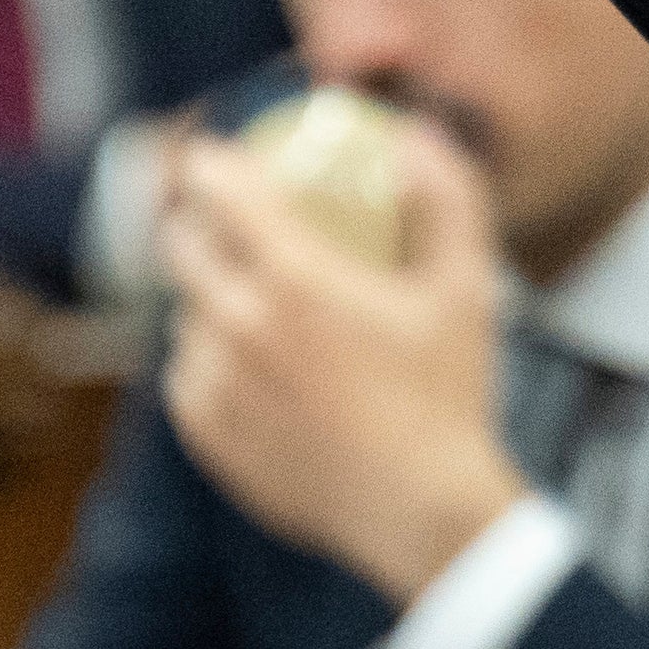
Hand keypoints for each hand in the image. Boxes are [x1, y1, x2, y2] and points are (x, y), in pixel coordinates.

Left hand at [158, 118, 525, 604]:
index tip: (221, 154)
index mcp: (295, 279)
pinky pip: (186, 373)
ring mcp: (215, 385)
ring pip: (185, 313)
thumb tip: (411, 137)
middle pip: (180, 245)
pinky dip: (211, 356)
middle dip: (199, 220)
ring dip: (211, 295)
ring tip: (262, 302)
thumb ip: (446, 196)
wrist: (419, 511)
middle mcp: (238, 326)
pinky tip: (258, 364)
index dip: (212, 161)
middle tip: (235, 219)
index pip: (218, 190)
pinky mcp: (206, 434)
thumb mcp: (468, 287)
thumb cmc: (448, 396)